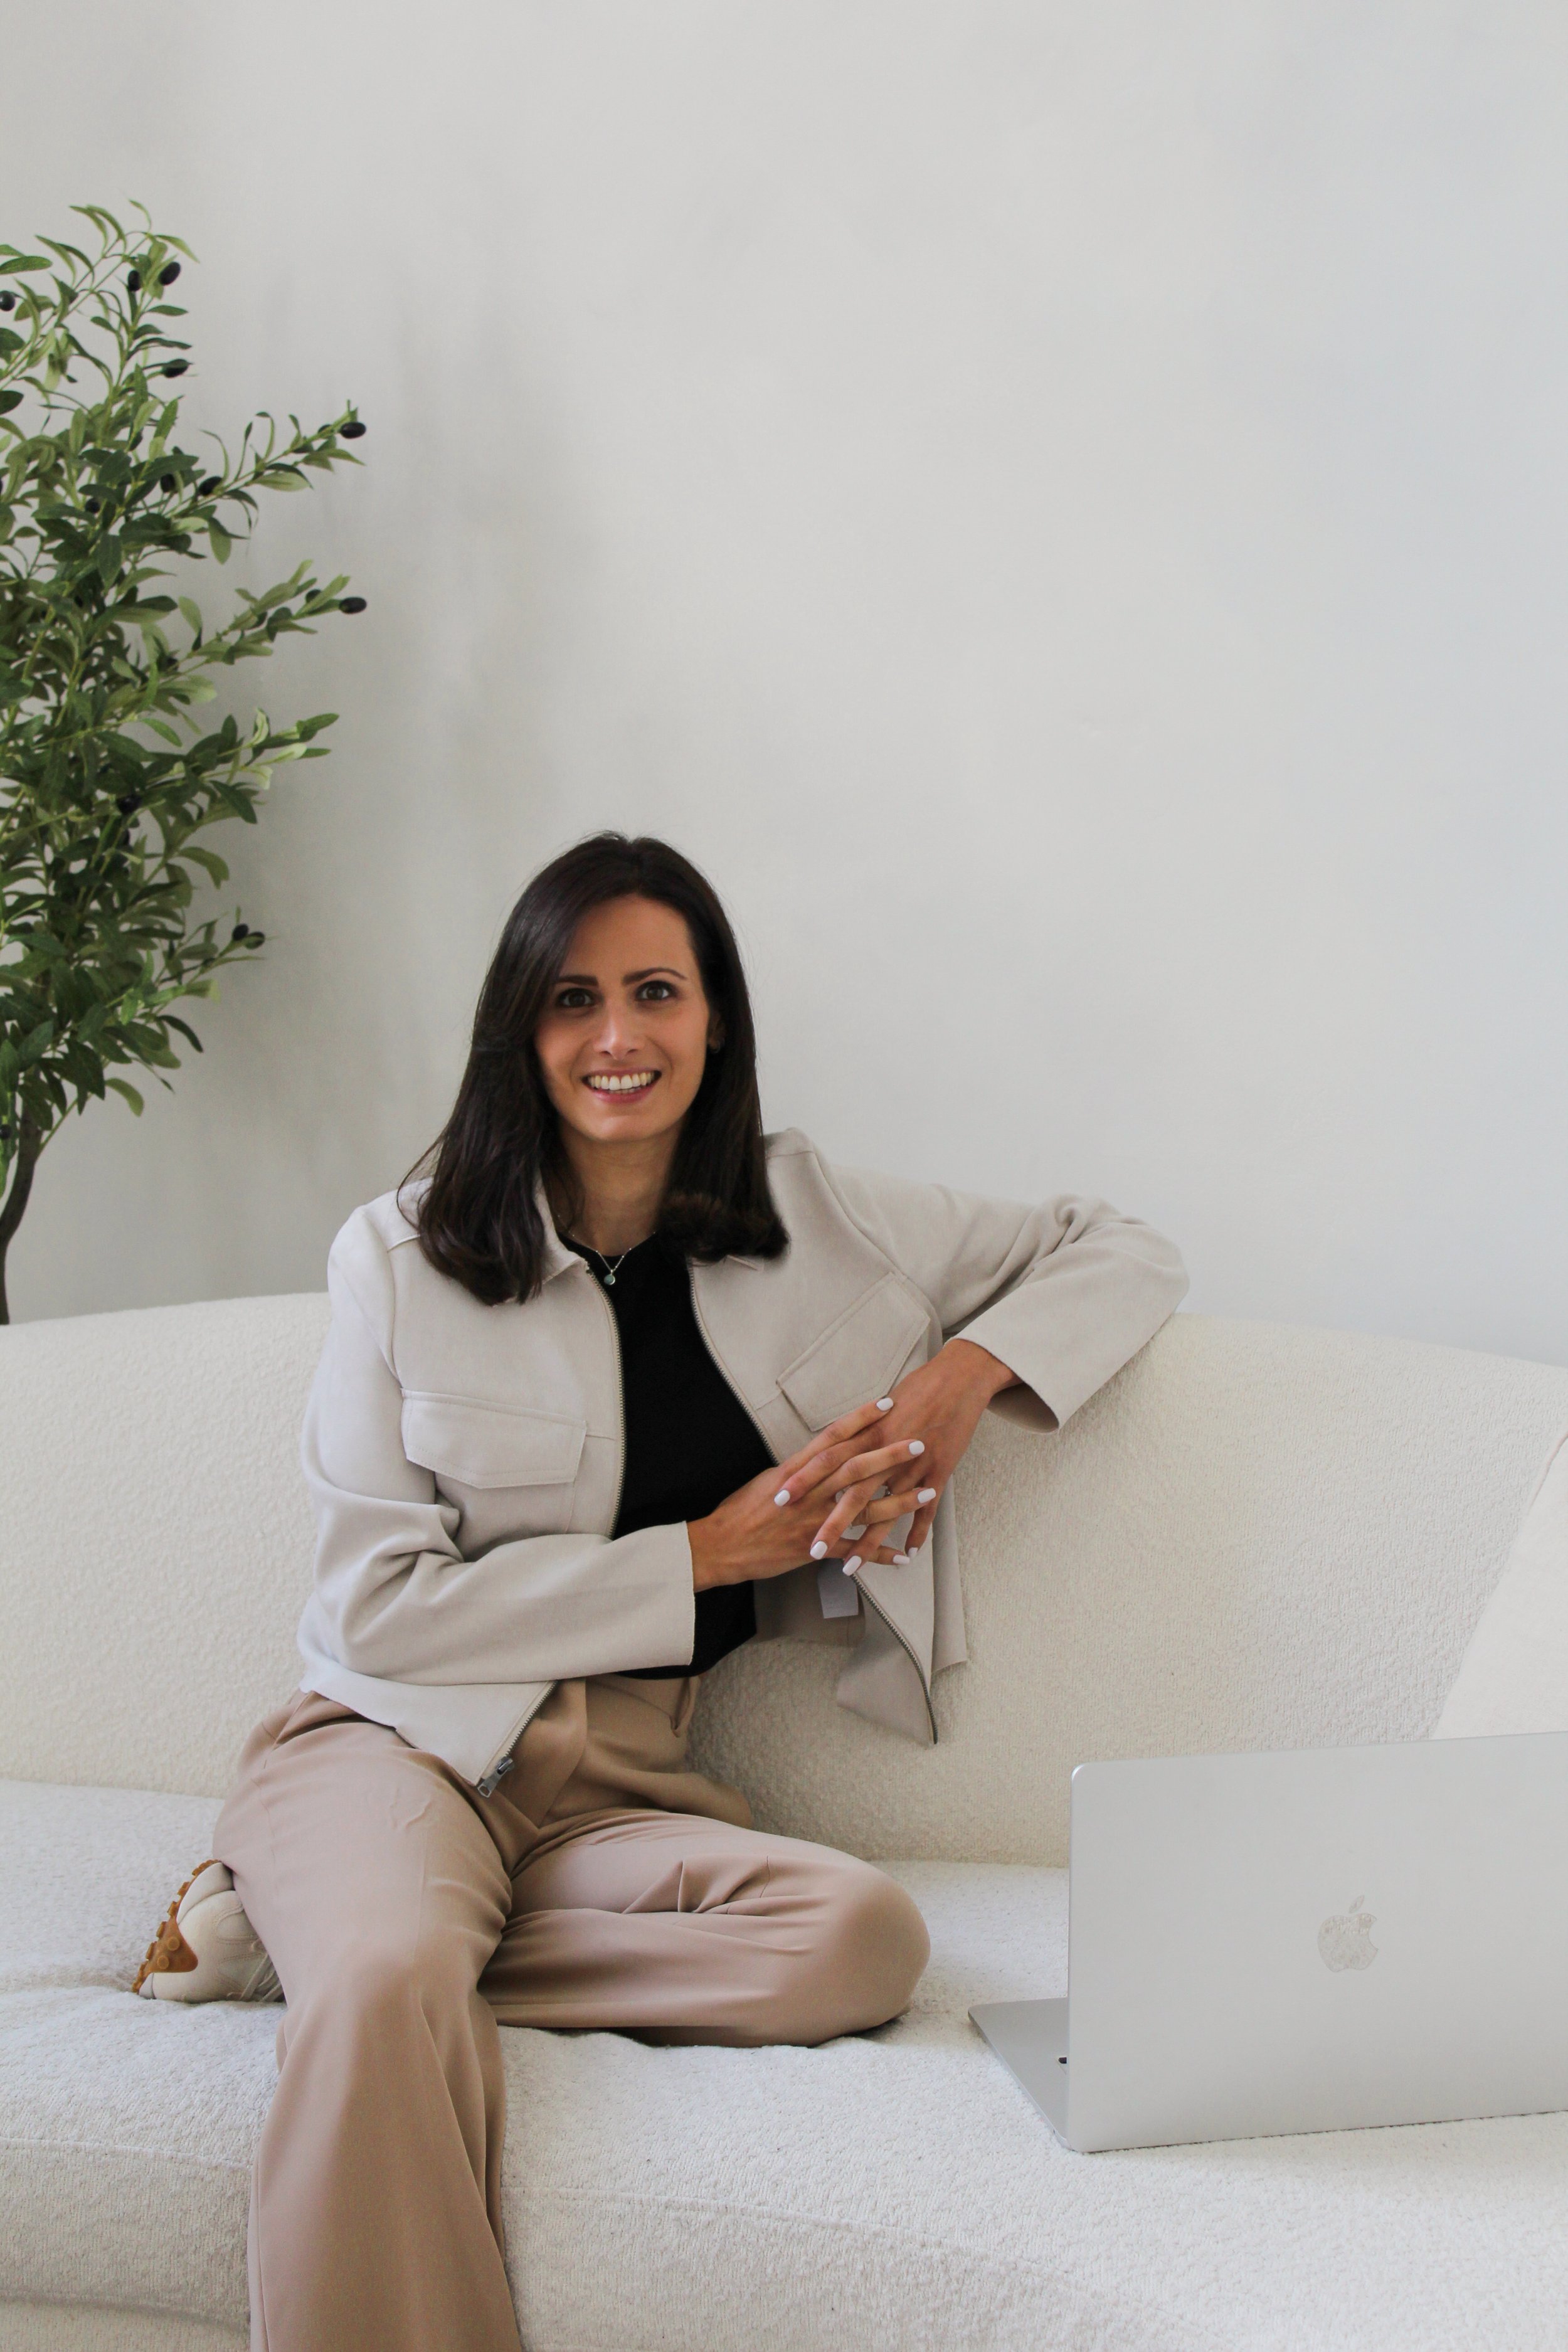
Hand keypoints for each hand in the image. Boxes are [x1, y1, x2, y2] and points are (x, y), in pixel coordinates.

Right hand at [688, 1395, 931, 1589]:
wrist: (719, 1545)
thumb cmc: (739, 1512)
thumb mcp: (767, 1480)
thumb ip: (798, 1470)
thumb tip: (819, 1457)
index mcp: (796, 1470)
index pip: (833, 1437)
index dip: (861, 1419)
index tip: (887, 1404)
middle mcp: (807, 1491)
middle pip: (855, 1467)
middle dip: (890, 1454)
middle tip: (919, 1441)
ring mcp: (812, 1520)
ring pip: (863, 1507)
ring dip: (898, 1501)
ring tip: (927, 1493)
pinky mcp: (813, 1548)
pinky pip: (852, 1551)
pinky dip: (878, 1554)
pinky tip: (901, 1555)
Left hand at [778, 1339, 1016, 1564]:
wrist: (959, 1378)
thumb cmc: (920, 1387)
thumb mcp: (883, 1408)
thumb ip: (860, 1430)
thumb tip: (839, 1443)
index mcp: (868, 1432)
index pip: (827, 1459)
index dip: (803, 1479)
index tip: (780, 1498)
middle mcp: (886, 1451)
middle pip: (852, 1493)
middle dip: (829, 1522)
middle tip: (810, 1547)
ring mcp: (914, 1465)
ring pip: (886, 1511)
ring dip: (868, 1542)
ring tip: (850, 1567)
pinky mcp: (939, 1471)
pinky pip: (926, 1510)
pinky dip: (917, 1532)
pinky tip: (907, 1554)